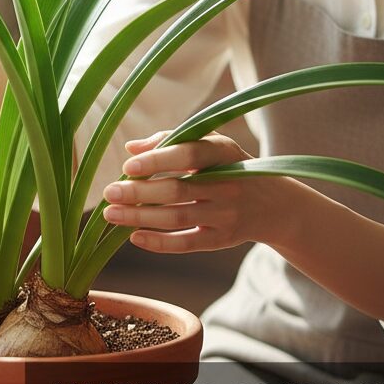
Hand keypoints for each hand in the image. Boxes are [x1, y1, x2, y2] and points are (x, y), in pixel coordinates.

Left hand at [100, 130, 280, 252]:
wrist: (274, 203)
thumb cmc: (229, 165)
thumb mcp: (211, 144)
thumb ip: (171, 139)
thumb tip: (131, 148)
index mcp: (223, 153)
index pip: (189, 154)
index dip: (158, 159)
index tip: (128, 166)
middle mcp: (227, 185)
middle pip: (178, 190)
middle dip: (139, 193)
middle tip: (109, 192)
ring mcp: (226, 215)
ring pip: (177, 218)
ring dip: (140, 217)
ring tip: (111, 214)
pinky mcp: (222, 240)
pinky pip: (188, 243)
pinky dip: (159, 242)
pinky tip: (134, 237)